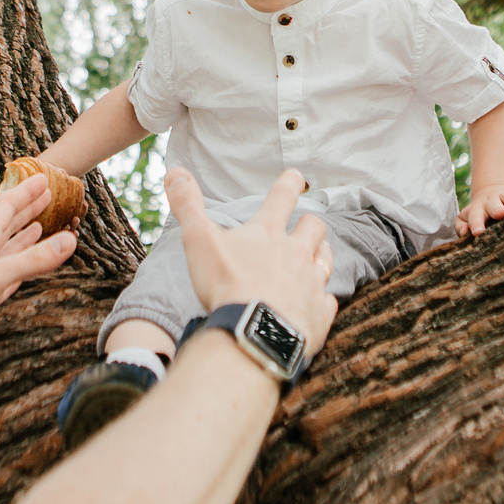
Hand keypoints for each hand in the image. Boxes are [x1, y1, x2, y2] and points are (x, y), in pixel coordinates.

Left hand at [0, 175, 78, 375]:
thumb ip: (32, 260)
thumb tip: (69, 239)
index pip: (5, 206)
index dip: (25, 192)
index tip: (44, 177)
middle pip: (8, 223)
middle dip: (28, 208)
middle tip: (49, 195)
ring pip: (9, 246)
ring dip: (26, 233)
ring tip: (43, 223)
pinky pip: (9, 271)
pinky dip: (22, 262)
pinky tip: (28, 261)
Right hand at [165, 168, 338, 356]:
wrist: (253, 333)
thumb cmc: (225, 285)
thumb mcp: (199, 241)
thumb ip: (188, 206)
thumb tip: (175, 171)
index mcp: (268, 233)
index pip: (282, 196)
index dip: (290, 183)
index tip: (297, 176)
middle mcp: (296, 253)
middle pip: (314, 228)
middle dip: (310, 223)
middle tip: (306, 224)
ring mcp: (310, 283)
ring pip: (326, 260)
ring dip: (322, 255)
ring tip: (318, 255)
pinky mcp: (317, 313)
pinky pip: (327, 302)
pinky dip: (322, 300)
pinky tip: (318, 302)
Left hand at [455, 180, 503, 236]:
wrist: (490, 192)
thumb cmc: (479, 213)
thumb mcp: (466, 218)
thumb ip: (460, 227)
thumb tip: (464, 233)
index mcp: (478, 210)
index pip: (475, 217)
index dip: (476, 224)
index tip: (478, 233)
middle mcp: (491, 202)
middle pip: (493, 205)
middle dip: (496, 209)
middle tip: (500, 214)